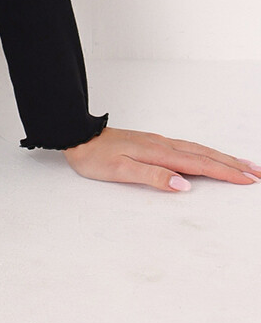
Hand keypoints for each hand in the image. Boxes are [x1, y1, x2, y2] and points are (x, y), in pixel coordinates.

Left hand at [63, 125, 260, 192]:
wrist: (78, 137)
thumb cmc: (95, 157)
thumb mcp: (120, 171)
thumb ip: (153, 177)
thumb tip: (184, 185)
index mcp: (159, 153)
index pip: (200, 165)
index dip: (226, 173)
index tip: (248, 180)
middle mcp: (164, 145)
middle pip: (206, 155)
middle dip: (233, 165)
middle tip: (258, 173)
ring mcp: (159, 143)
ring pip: (199, 150)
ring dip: (223, 158)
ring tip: (243, 165)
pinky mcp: (154, 144)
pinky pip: (188, 148)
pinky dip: (206, 153)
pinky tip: (209, 157)